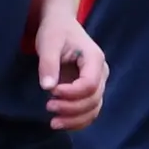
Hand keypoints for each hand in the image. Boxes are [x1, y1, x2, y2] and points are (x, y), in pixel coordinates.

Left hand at [35, 6, 106, 130]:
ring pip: (93, 109)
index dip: (72, 93)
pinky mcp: (89, 91)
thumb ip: (48, 64)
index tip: (52, 91)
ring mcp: (98, 83)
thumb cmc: (55, 31)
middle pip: (93, 99)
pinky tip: (60, 123)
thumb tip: (48, 87)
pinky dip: (77, 121)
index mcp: (94, 58)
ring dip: (75, 119)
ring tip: (53, 122)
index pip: (90, 84)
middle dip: (71, 108)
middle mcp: (101, 73)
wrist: (60, 26)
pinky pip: (89, 111)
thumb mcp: (48, 43)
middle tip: (48, 106)